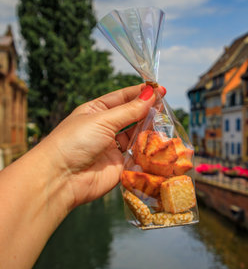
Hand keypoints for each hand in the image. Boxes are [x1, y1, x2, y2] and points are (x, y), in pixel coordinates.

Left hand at [42, 84, 165, 208]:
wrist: (60, 179)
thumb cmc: (75, 142)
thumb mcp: (103, 120)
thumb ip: (130, 110)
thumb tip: (151, 95)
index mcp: (96, 111)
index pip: (122, 98)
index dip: (140, 93)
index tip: (159, 89)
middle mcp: (105, 128)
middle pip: (132, 116)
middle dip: (147, 110)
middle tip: (165, 106)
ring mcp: (113, 147)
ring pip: (137, 135)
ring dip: (149, 129)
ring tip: (164, 122)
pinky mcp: (120, 166)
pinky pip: (138, 155)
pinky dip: (148, 149)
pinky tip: (159, 143)